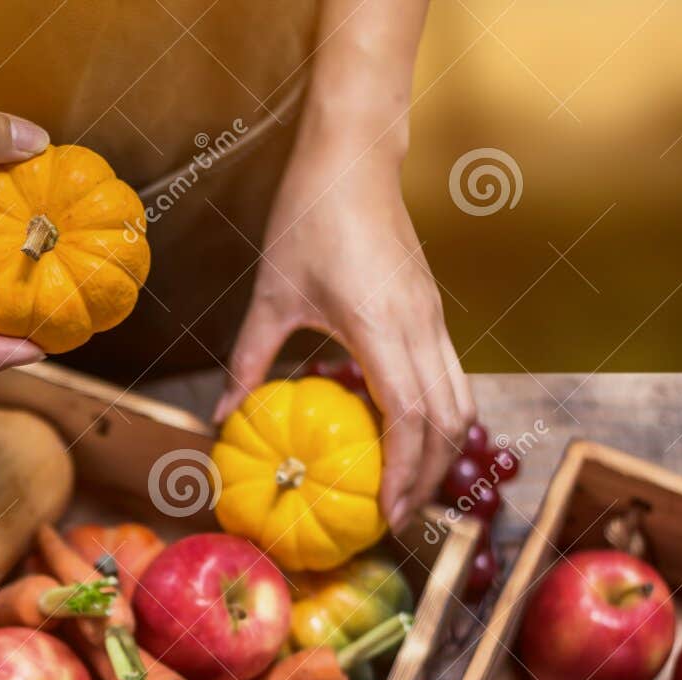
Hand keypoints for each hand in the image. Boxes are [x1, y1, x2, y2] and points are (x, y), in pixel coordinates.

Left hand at [215, 146, 473, 528]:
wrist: (353, 158)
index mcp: (382, 326)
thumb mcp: (270, 297)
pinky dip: (437, 419)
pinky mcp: (432, 311)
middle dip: (429, 477)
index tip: (386, 514)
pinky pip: (448, 378)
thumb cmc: (308, 218)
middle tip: (397, 519)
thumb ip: (250, 362)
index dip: (403, 472)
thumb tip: (222, 420)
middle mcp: (420, 326)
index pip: (410, 417)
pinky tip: (404, 440)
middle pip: (448, 421)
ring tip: (408, 489)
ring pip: (460, 401)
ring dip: (441, 452)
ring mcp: (433, 318)